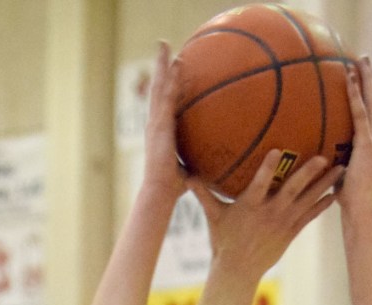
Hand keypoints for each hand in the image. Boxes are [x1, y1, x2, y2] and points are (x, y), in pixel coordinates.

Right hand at [142, 42, 187, 201]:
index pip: (163, 104)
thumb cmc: (174, 188)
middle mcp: (155, 124)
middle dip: (161, 68)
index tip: (174, 70)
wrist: (160, 191)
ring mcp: (155, 124)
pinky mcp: (159, 126)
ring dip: (161, 65)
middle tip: (165, 48)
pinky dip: (168, 79)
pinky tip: (174, 64)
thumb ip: (199, 161)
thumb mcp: (189, 169)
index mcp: (160, 133)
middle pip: (157, 89)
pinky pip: (165, 97)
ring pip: (158, 87)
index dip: (167, 86)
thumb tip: (216, 165)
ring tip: (164, 45)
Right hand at [191, 149, 342, 279]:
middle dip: (307, 174)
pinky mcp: (291, 233)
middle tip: (323, 156)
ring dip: (324, 184)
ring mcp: (283, 223)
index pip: (258, 185)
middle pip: (291, 191)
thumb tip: (186, 174)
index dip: (267, 169)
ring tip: (340, 167)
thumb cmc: (223, 241)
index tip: (277, 151)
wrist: (238, 271)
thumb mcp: (213, 217)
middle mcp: (270, 214)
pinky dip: (322, 205)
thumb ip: (204, 194)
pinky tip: (336, 193)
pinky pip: (310, 217)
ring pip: (307, 201)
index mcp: (250, 207)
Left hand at [337, 56, 371, 213]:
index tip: (360, 76)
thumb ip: (330, 159)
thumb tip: (311, 153)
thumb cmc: (344, 199)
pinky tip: (348, 79)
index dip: (367, 93)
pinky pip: (360, 114)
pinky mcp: (368, 145)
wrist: (358, 211)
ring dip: (366, 79)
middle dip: (370, 79)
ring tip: (358, 60)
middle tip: (362, 58)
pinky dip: (355, 95)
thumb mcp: (337, 173)